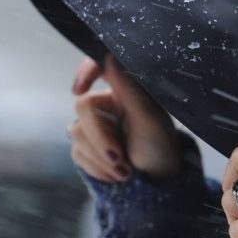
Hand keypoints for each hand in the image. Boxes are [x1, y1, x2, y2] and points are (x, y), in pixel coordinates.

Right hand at [68, 54, 182, 182]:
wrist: (158, 181)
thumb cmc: (160, 146)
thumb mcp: (148, 119)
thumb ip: (129, 89)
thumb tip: (111, 56)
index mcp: (125, 90)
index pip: (98, 67)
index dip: (85, 72)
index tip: (78, 90)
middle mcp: (108, 104)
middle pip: (82, 107)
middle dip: (100, 138)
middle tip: (119, 157)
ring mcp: (96, 126)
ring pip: (77, 133)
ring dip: (101, 157)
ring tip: (125, 170)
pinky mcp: (88, 147)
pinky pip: (77, 153)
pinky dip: (97, 168)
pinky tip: (116, 175)